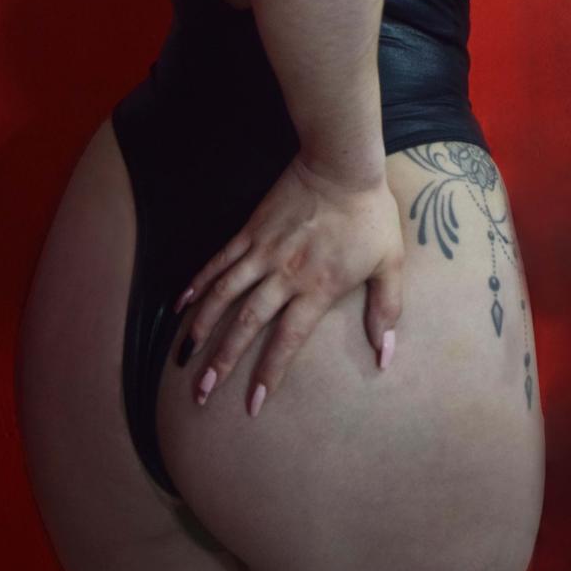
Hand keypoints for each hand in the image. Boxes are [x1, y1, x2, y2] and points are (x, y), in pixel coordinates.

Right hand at [173, 150, 404, 413]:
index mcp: (317, 288)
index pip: (287, 342)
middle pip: (247, 325)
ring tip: (184, 356)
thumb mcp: (390, 264)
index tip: (253, 405)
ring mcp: (262, 252)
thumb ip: (386, 310)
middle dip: (222, 361)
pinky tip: (181, 303)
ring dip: (202, 327)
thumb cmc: (369, 215)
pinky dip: (198, 282)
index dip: (269, 374)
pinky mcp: (250, 231)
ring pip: (224, 295)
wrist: (340, 166)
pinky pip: (218, 261)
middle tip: (202, 393)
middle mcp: (284, 275)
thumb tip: (386, 355)